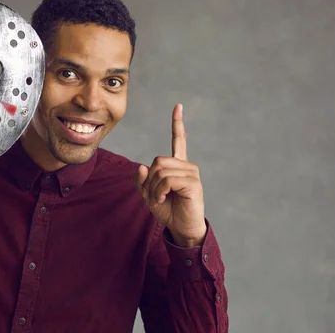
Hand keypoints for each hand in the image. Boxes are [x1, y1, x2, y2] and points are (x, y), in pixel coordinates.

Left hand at [136, 104, 206, 246]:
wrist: (182, 228)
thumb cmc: (168, 211)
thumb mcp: (149, 195)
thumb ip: (142, 181)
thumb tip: (141, 167)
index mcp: (177, 165)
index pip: (178, 140)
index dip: (177, 123)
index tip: (178, 106)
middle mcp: (186, 165)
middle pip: (157, 161)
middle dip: (149, 181)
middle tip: (154, 195)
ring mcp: (191, 173)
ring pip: (160, 171)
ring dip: (154, 188)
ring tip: (160, 198)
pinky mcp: (193, 182)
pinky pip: (167, 180)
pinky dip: (160, 191)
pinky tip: (165, 199)